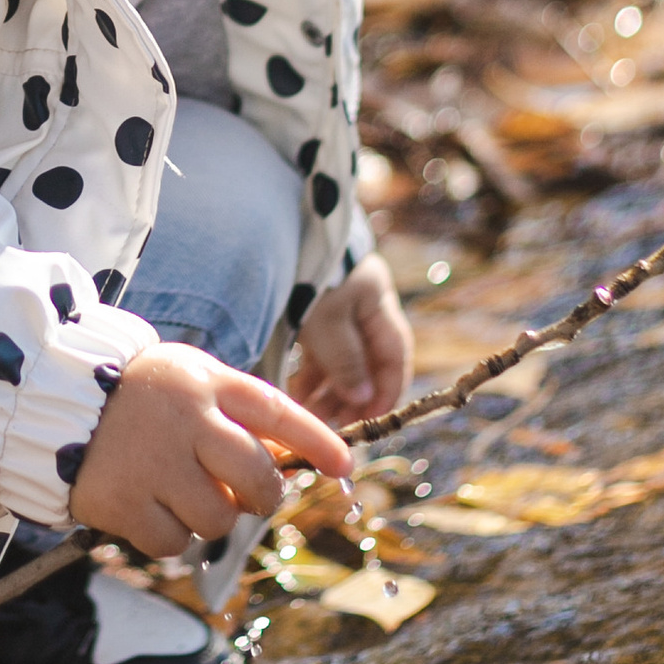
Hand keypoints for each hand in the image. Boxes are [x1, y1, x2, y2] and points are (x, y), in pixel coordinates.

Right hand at [70, 344, 349, 558]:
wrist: (55, 399)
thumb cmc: (141, 394)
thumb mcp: (191, 382)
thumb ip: (236, 416)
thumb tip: (287, 466)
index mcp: (206, 383)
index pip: (277, 412)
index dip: (316, 441)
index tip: (344, 466)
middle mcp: (185, 421)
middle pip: (257, 480)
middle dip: (261, 497)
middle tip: (245, 497)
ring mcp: (153, 464)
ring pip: (218, 521)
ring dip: (209, 518)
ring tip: (180, 493)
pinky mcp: (122, 502)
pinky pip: (174, 544)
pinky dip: (169, 536)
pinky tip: (149, 507)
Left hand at [285, 251, 412, 425]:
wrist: (267, 236)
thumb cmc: (305, 277)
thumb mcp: (327, 321)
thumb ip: (346, 361)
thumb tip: (362, 399)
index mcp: (377, 300)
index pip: (395, 355)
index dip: (387, 391)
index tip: (371, 421)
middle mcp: (360, 305)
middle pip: (366, 361)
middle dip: (352, 397)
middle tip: (335, 426)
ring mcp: (336, 308)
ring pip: (340, 359)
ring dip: (329, 390)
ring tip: (313, 418)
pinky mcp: (311, 312)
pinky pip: (318, 351)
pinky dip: (311, 375)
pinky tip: (298, 397)